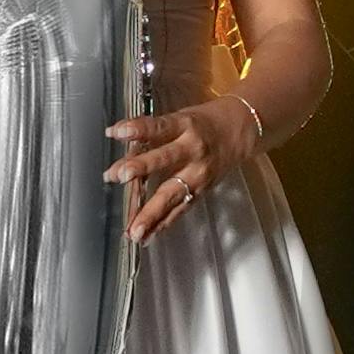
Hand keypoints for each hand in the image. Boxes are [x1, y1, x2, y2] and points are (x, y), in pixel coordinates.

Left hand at [108, 96, 264, 238]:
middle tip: (119, 176)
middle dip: (141, 168)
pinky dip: (163, 223)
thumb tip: (114, 137)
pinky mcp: (201, 190)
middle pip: (165, 159)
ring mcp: (198, 173)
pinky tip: (147, 235)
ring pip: (172, 193)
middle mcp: (192, 150)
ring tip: (134, 230)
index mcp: (184, 126)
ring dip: (151, 213)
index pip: (159, 126)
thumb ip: (150, 130)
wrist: (239, 133)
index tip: (116, 132)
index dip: (138, 129)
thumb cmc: (202, 124)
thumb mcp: (179, 118)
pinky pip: (180, 208)